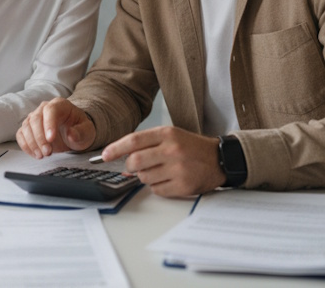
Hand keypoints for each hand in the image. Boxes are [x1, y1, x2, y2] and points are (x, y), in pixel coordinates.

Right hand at [16, 97, 95, 157]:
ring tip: (42, 155)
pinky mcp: (28, 128)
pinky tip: (35, 154)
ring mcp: (34, 117)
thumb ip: (80, 132)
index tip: (51, 139)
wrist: (73, 133)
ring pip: (26, 127)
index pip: (50, 110)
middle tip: (47, 152)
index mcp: (60, 105)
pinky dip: (26, 145)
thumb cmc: (79, 129)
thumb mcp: (87, 131)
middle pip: (35, 119)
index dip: (49, 124)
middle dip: (40, 138)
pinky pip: (21, 134)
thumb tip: (71, 134)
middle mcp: (44, 108)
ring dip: (32, 143)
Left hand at [100, 126, 224, 197]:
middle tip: (134, 167)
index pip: (134, 140)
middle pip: (135, 161)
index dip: (115, 148)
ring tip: (159, 171)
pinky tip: (168, 180)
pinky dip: (157, 187)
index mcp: (167, 134)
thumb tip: (123, 158)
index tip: (104, 155)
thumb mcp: (171, 136)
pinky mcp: (183, 185)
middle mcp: (172, 150)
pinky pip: (157, 190)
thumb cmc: (191, 147)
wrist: (220, 159)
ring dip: (145, 177)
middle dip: (130, 166)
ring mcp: (178, 169)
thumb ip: (148, 144)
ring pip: (144, 178)